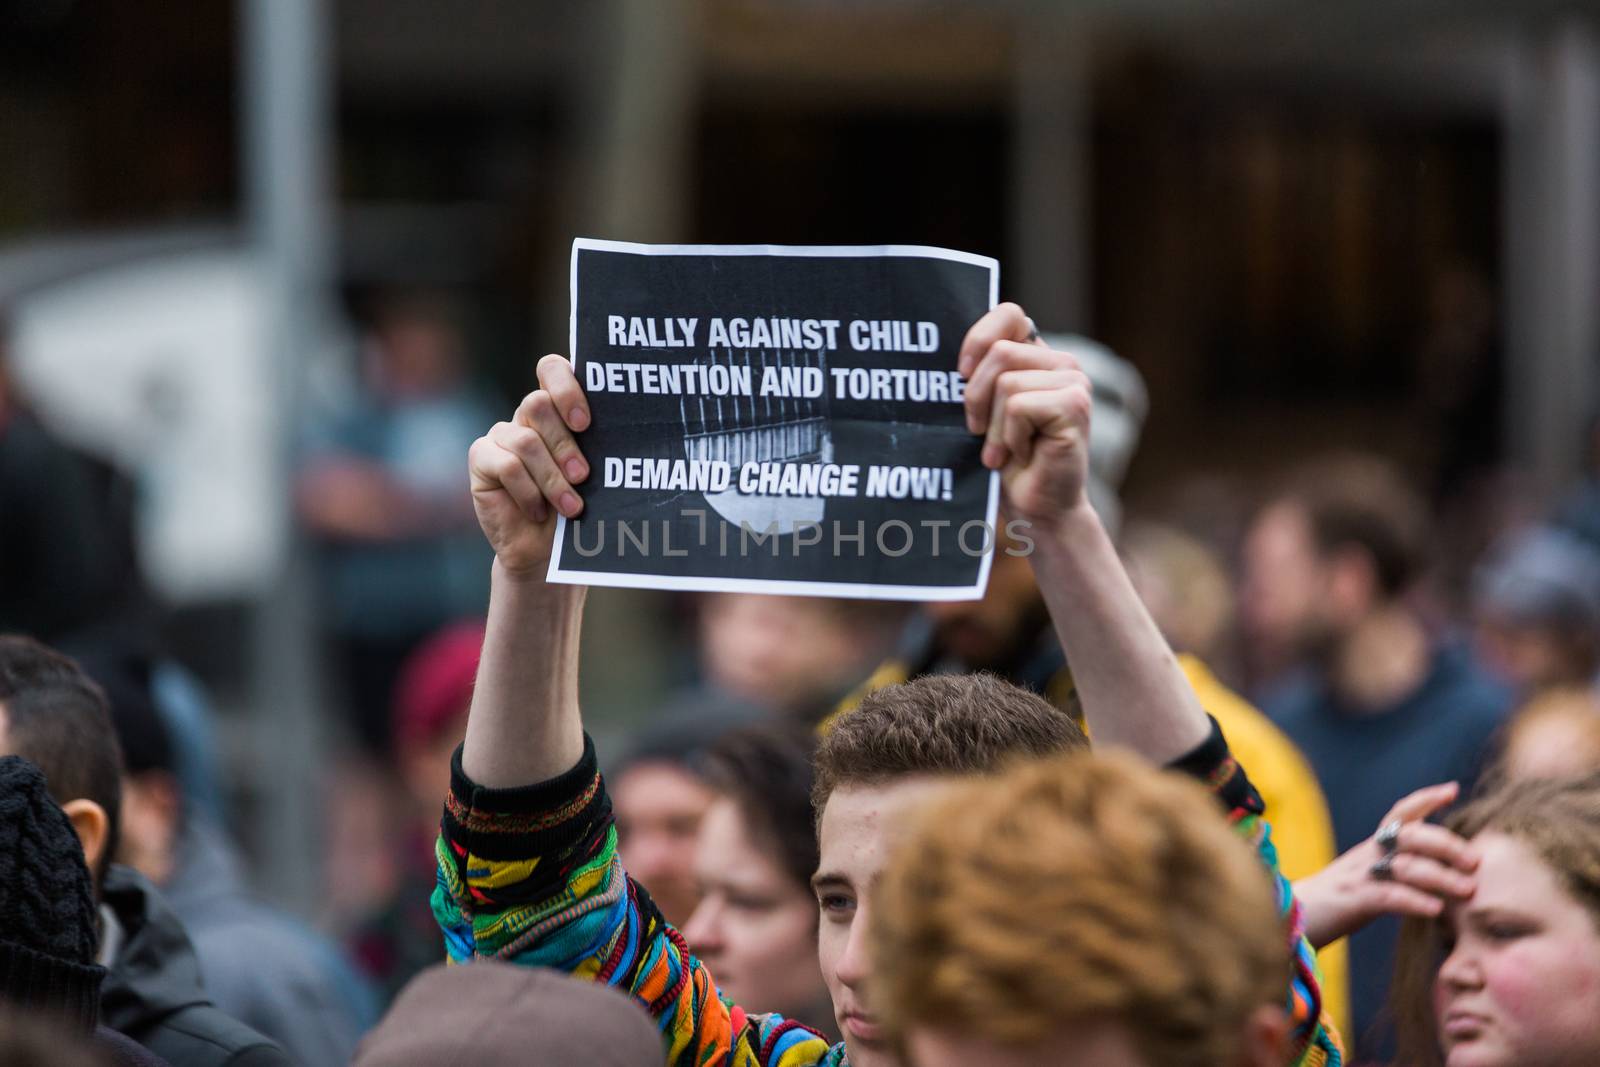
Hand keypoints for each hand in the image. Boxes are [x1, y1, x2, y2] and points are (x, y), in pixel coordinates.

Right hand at [467, 353, 591, 577]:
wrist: (546, 551)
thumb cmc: (576, 507)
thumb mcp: (595, 474)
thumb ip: (598, 446)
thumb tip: (626, 430)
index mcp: (557, 408)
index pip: (552, 369)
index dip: (566, 387)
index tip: (585, 423)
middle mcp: (527, 416)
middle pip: (539, 404)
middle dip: (565, 444)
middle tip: (583, 475)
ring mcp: (502, 435)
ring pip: (526, 441)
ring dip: (552, 478)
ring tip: (571, 506)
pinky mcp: (482, 458)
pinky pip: (507, 465)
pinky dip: (529, 492)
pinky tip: (538, 511)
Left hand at [958, 303, 1092, 526]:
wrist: (1035, 510)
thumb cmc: (1004, 462)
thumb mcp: (981, 410)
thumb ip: (976, 375)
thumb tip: (949, 356)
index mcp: (1037, 356)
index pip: (1008, 314)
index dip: (977, 338)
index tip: (960, 374)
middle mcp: (1061, 363)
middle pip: (998, 352)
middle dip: (976, 398)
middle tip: (982, 432)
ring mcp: (1074, 381)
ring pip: (1006, 382)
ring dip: (994, 426)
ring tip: (1006, 449)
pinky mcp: (1075, 405)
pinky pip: (1017, 406)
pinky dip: (1010, 438)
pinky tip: (1024, 456)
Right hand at [1293, 782, 1475, 948]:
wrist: (1290, 918)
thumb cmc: (1332, 905)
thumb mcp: (1365, 880)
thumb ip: (1393, 874)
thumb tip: (1436, 879)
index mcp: (1370, 848)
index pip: (1399, 813)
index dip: (1425, 799)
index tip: (1453, 789)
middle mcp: (1366, 855)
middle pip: (1409, 835)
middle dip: (1446, 844)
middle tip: (1475, 861)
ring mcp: (1359, 876)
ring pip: (1404, 865)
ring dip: (1441, 876)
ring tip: (1467, 890)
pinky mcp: (1353, 900)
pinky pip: (1389, 896)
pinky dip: (1415, 900)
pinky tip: (1435, 910)